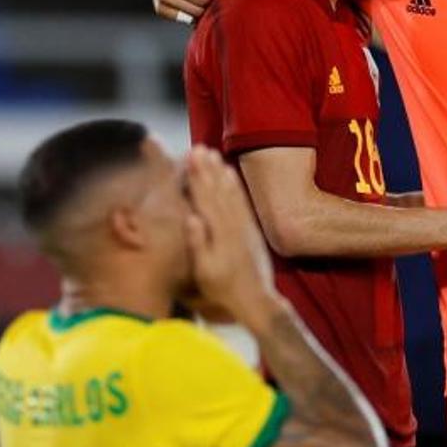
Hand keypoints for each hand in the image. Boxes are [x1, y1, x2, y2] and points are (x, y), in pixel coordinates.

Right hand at [183, 146, 277, 322]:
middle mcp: (232, 224)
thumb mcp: (205, 272)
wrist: (255, 298)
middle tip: (199, 147)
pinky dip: (235, 186)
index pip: (205, 198)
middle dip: (207, 168)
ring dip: (220, 172)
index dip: (197, 176)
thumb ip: (198, 244)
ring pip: (230, 192)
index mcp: (219, 232)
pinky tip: (230, 174)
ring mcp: (243, 225)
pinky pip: (241, 201)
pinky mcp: (250, 229)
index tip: (190, 157)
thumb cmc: (223, 288)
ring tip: (212, 154)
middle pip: (218, 190)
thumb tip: (190, 217)